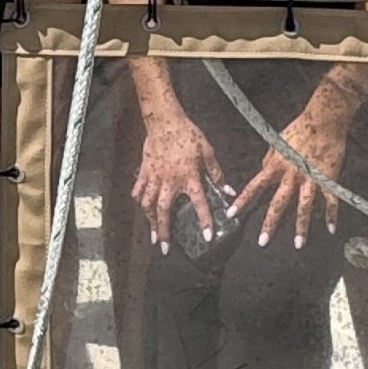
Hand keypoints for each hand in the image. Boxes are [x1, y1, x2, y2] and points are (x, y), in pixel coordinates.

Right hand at [133, 107, 228, 254]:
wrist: (165, 121)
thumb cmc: (189, 135)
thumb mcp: (208, 152)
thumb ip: (217, 174)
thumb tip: (228, 191)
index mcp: (189, 176)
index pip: (199, 203)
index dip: (205, 220)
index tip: (207, 237)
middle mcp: (170, 181)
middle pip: (164, 210)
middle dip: (163, 230)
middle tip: (164, 247)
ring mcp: (154, 177)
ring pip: (148, 204)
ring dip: (150, 221)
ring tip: (152, 236)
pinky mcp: (144, 171)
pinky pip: (139, 189)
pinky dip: (139, 200)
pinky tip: (142, 208)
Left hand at [226, 97, 352, 249]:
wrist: (323, 121)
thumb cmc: (298, 128)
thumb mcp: (276, 142)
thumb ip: (268, 159)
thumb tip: (262, 170)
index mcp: (275, 166)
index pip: (255, 186)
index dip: (242, 201)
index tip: (231, 214)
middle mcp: (290, 175)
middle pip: (278, 203)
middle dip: (269, 224)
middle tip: (262, 242)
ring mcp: (310, 179)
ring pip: (303, 207)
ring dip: (301, 227)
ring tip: (298, 244)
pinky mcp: (328, 179)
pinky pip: (330, 201)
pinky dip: (332, 215)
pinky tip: (331, 229)